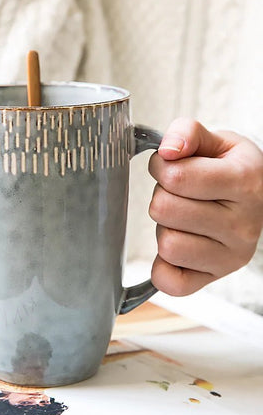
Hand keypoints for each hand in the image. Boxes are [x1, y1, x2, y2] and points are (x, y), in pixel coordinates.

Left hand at [148, 118, 262, 295]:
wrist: (257, 198)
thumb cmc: (229, 168)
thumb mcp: (215, 140)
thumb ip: (187, 132)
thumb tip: (167, 151)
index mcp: (245, 182)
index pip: (176, 176)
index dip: (161, 166)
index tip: (169, 165)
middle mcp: (243, 225)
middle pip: (164, 209)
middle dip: (162, 195)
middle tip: (178, 193)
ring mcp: (231, 256)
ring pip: (166, 244)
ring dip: (164, 226)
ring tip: (182, 216)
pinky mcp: (215, 278)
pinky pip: (170, 282)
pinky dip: (163, 265)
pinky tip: (179, 242)